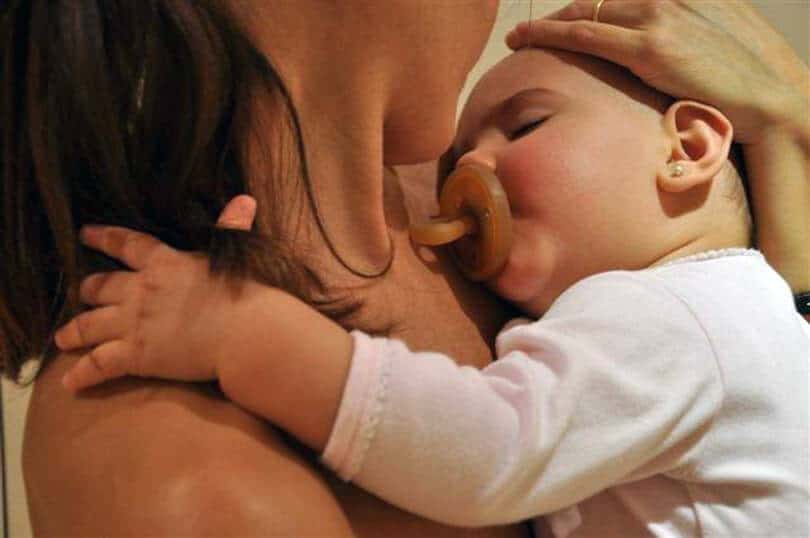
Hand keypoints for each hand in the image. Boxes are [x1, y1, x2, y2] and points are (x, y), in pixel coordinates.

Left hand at [56, 195, 257, 390]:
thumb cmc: (247, 293)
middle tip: (83, 294)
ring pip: (89, 326)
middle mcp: (141, 290)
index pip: (126, 244)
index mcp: (164, 263)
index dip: (103, 238)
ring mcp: (134, 323)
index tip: (85, 234)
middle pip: (100, 286)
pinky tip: (69, 384)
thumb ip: (232, 225)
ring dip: (73, 332)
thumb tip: (245, 199)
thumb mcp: (236, 253)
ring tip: (62, 338)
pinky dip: (81, 374)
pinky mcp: (136, 355)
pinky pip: (98, 365)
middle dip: (89, 290)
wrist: (247, 333)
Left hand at [506, 0, 808, 144]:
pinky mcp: (650, 47)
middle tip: (526, 34)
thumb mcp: (697, 54)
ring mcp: (656, 20)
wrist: (763, 99)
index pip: (610, 0)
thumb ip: (665, 47)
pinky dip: (549, 34)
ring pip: (582, 14)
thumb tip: (644, 64)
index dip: (577, 13)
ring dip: (545, 27)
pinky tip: (526, 39)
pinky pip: (585, 35)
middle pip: (591, 3)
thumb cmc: (731, 85)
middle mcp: (662, 0)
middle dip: (555, 19)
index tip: (554, 26)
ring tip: (518, 39)